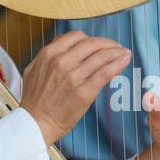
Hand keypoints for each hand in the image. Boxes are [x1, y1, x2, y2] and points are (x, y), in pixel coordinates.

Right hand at [21, 31, 130, 146]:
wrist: (36, 123)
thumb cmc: (35, 99)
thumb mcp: (34, 69)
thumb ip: (49, 54)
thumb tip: (64, 41)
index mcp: (49, 53)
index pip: (77, 36)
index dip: (92, 39)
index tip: (101, 44)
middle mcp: (62, 61)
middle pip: (93, 44)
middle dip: (109, 43)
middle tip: (118, 47)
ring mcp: (74, 76)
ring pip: (102, 56)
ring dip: (117, 52)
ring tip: (125, 53)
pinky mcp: (85, 92)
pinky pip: (106, 72)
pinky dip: (118, 64)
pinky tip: (125, 60)